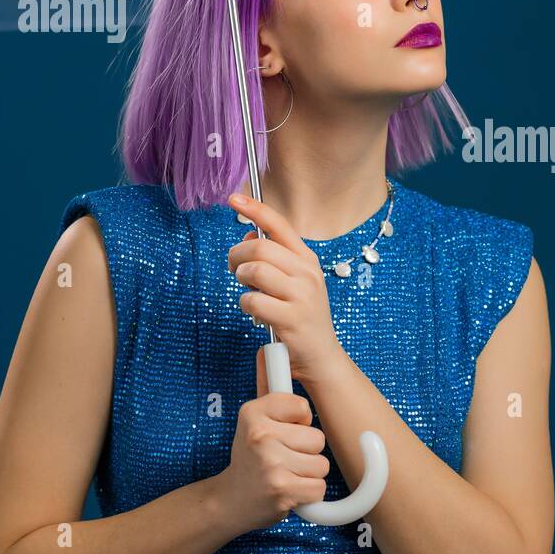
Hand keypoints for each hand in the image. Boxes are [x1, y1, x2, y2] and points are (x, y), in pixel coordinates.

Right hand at [212, 347, 330, 533]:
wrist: (230, 501)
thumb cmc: (249, 457)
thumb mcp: (253, 419)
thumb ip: (267, 384)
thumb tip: (270, 347)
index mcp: (253, 412)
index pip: (303, 407)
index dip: (300, 422)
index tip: (283, 432)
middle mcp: (260, 435)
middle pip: (317, 438)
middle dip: (306, 452)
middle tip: (281, 459)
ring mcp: (270, 463)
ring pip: (321, 464)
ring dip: (308, 474)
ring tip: (284, 475)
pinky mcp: (282, 489)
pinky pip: (319, 487)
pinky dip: (308, 494)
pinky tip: (287, 492)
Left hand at [227, 191, 343, 384]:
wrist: (320, 354)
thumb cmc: (301, 315)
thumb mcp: (294, 282)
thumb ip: (274, 259)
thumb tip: (249, 237)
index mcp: (307, 260)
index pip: (280, 226)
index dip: (255, 209)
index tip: (233, 198)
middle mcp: (308, 273)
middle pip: (260, 248)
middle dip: (236, 256)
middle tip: (233, 269)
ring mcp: (301, 295)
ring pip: (255, 271)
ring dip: (242, 281)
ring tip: (248, 291)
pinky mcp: (291, 318)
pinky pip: (253, 301)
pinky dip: (246, 305)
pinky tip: (255, 313)